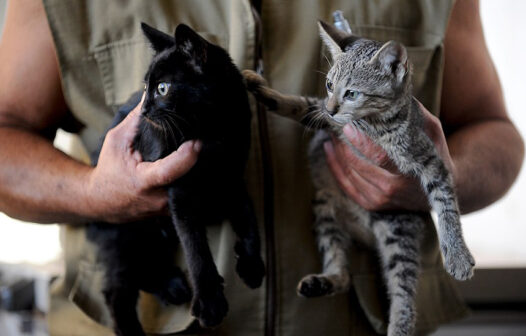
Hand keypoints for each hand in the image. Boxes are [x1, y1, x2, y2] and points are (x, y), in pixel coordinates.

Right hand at [84, 96, 200, 222]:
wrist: (101, 201)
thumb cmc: (110, 168)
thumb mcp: (117, 140)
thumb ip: (137, 119)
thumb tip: (153, 94)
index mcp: (143, 182)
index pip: (170, 171)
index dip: (186, 157)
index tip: (196, 141)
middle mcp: (158, 199)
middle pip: (188, 179)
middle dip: (199, 161)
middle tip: (205, 141)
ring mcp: (166, 209)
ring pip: (192, 188)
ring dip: (198, 171)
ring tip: (203, 152)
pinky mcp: (171, 212)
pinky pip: (188, 194)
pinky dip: (192, 180)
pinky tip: (196, 165)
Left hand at [324, 101, 455, 211]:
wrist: (437, 191)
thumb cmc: (434, 155)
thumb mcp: (432, 133)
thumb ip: (414, 115)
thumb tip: (393, 94)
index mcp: (408, 170)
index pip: (379, 157)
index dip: (360, 142)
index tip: (347, 126)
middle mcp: (392, 188)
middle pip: (358, 165)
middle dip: (342, 144)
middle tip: (333, 125)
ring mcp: (380, 199)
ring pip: (349, 174)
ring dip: (336, 153)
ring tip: (331, 134)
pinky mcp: (371, 204)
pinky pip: (346, 186)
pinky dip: (335, 167)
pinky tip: (329, 151)